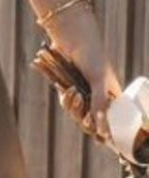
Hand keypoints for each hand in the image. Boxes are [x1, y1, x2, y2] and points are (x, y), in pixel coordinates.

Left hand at [46, 9, 120, 141]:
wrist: (72, 38)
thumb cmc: (92, 56)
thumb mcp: (98, 80)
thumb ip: (99, 102)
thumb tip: (99, 126)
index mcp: (113, 95)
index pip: (110, 119)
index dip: (106, 129)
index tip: (102, 139)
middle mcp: (99, 96)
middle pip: (90, 118)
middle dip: (83, 115)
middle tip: (80, 102)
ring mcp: (84, 92)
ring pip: (76, 111)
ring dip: (73, 105)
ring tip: (73, 91)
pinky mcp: (68, 87)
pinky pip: (66, 101)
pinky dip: (65, 98)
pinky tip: (66, 89)